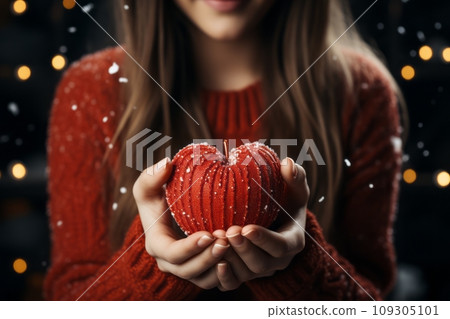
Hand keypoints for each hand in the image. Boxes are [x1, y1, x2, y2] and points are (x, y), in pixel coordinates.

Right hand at [133, 157, 229, 288]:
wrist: (173, 211)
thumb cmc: (160, 196)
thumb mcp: (150, 185)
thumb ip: (152, 175)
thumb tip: (166, 165)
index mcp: (157, 245)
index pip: (171, 253)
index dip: (189, 248)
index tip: (208, 234)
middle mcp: (170, 263)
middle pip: (188, 270)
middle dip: (207, 258)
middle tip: (226, 241)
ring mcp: (187, 270)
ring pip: (203, 279)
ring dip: (219, 267)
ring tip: (234, 247)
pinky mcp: (202, 272)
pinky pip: (215, 280)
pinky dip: (227, 274)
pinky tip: (241, 258)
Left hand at [213, 158, 308, 290]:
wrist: (276, 221)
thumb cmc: (285, 201)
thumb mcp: (294, 189)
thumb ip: (294, 176)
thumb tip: (287, 164)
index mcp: (292, 241)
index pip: (281, 246)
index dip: (264, 240)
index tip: (247, 227)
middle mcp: (277, 261)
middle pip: (261, 263)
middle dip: (244, 250)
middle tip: (228, 232)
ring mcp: (260, 270)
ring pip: (246, 273)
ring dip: (230, 260)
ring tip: (216, 241)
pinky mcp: (245, 274)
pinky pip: (234, 282)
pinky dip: (224, 276)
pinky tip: (214, 261)